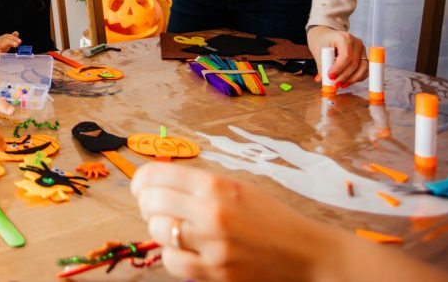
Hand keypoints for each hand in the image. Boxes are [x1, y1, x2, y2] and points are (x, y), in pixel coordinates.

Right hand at [0, 31, 20, 62]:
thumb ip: (11, 37)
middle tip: (16, 44)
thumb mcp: (4, 41)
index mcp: (1, 39)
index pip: (8, 36)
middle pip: (3, 40)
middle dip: (10, 42)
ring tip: (6, 45)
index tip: (19, 41)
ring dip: (2, 45)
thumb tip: (16, 33)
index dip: (14, 38)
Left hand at [132, 162, 323, 281]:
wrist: (306, 254)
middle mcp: (211, 212)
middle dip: (148, 204)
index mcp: (216, 185)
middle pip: (151, 202)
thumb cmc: (271, 218)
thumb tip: (155, 183)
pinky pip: (172, 261)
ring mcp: (212, 245)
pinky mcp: (215, 272)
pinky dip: (173, 254)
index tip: (141, 187)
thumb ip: (198, 185)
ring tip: (177, 228)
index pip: (156, 175)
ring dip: (160, 229)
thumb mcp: (237, 188)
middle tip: (158, 207)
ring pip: (157, 231)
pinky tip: (186, 249)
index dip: (142, 181)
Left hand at [307, 26, 366, 84]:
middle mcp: (356, 42)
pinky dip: (357, 77)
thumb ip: (322, 66)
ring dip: (352, 79)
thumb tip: (321, 80)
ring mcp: (362, 49)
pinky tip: (347, 82)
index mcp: (344, 38)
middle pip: (354, 63)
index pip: (346, 56)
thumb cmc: (321, 40)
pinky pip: (365, 69)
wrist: (325, 34)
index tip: (330, 77)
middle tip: (334, 84)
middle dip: (344, 76)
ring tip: (340, 85)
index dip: (339, 69)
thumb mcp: (318, 51)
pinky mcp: (364, 55)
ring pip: (363, 68)